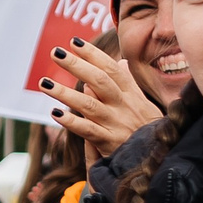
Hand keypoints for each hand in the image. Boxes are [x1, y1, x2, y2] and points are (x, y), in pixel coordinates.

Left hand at [38, 40, 157, 158]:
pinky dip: (71, 121)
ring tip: (44, 83)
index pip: (112, 69)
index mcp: (132, 95)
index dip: (93, 54)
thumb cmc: (148, 131)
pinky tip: (55, 113)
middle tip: (56, 53)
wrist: (158, 160)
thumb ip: (129, 84)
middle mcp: (124, 106)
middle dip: (76, 65)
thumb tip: (120, 62)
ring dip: (65, 93)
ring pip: (89, 104)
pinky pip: (87, 130)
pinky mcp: (109, 143)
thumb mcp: (144, 105)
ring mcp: (116, 124)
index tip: (74, 42)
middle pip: (99, 81)